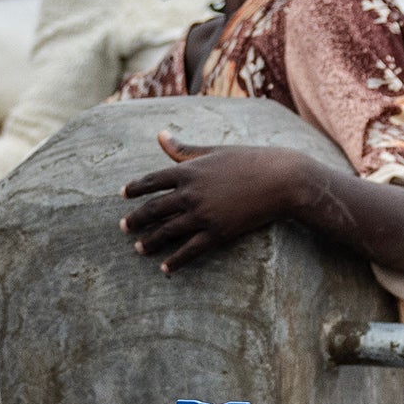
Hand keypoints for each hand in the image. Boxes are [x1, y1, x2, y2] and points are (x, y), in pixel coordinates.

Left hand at [120, 130, 311, 270]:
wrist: (281, 179)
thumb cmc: (250, 160)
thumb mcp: (214, 150)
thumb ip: (184, 149)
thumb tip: (160, 135)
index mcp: (188, 170)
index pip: (151, 181)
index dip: (134, 188)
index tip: (122, 195)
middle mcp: (190, 193)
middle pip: (153, 209)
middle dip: (135, 219)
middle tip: (123, 227)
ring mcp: (202, 215)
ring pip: (167, 232)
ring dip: (150, 241)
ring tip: (138, 248)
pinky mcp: (217, 233)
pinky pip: (190, 250)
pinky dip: (175, 260)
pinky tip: (165, 268)